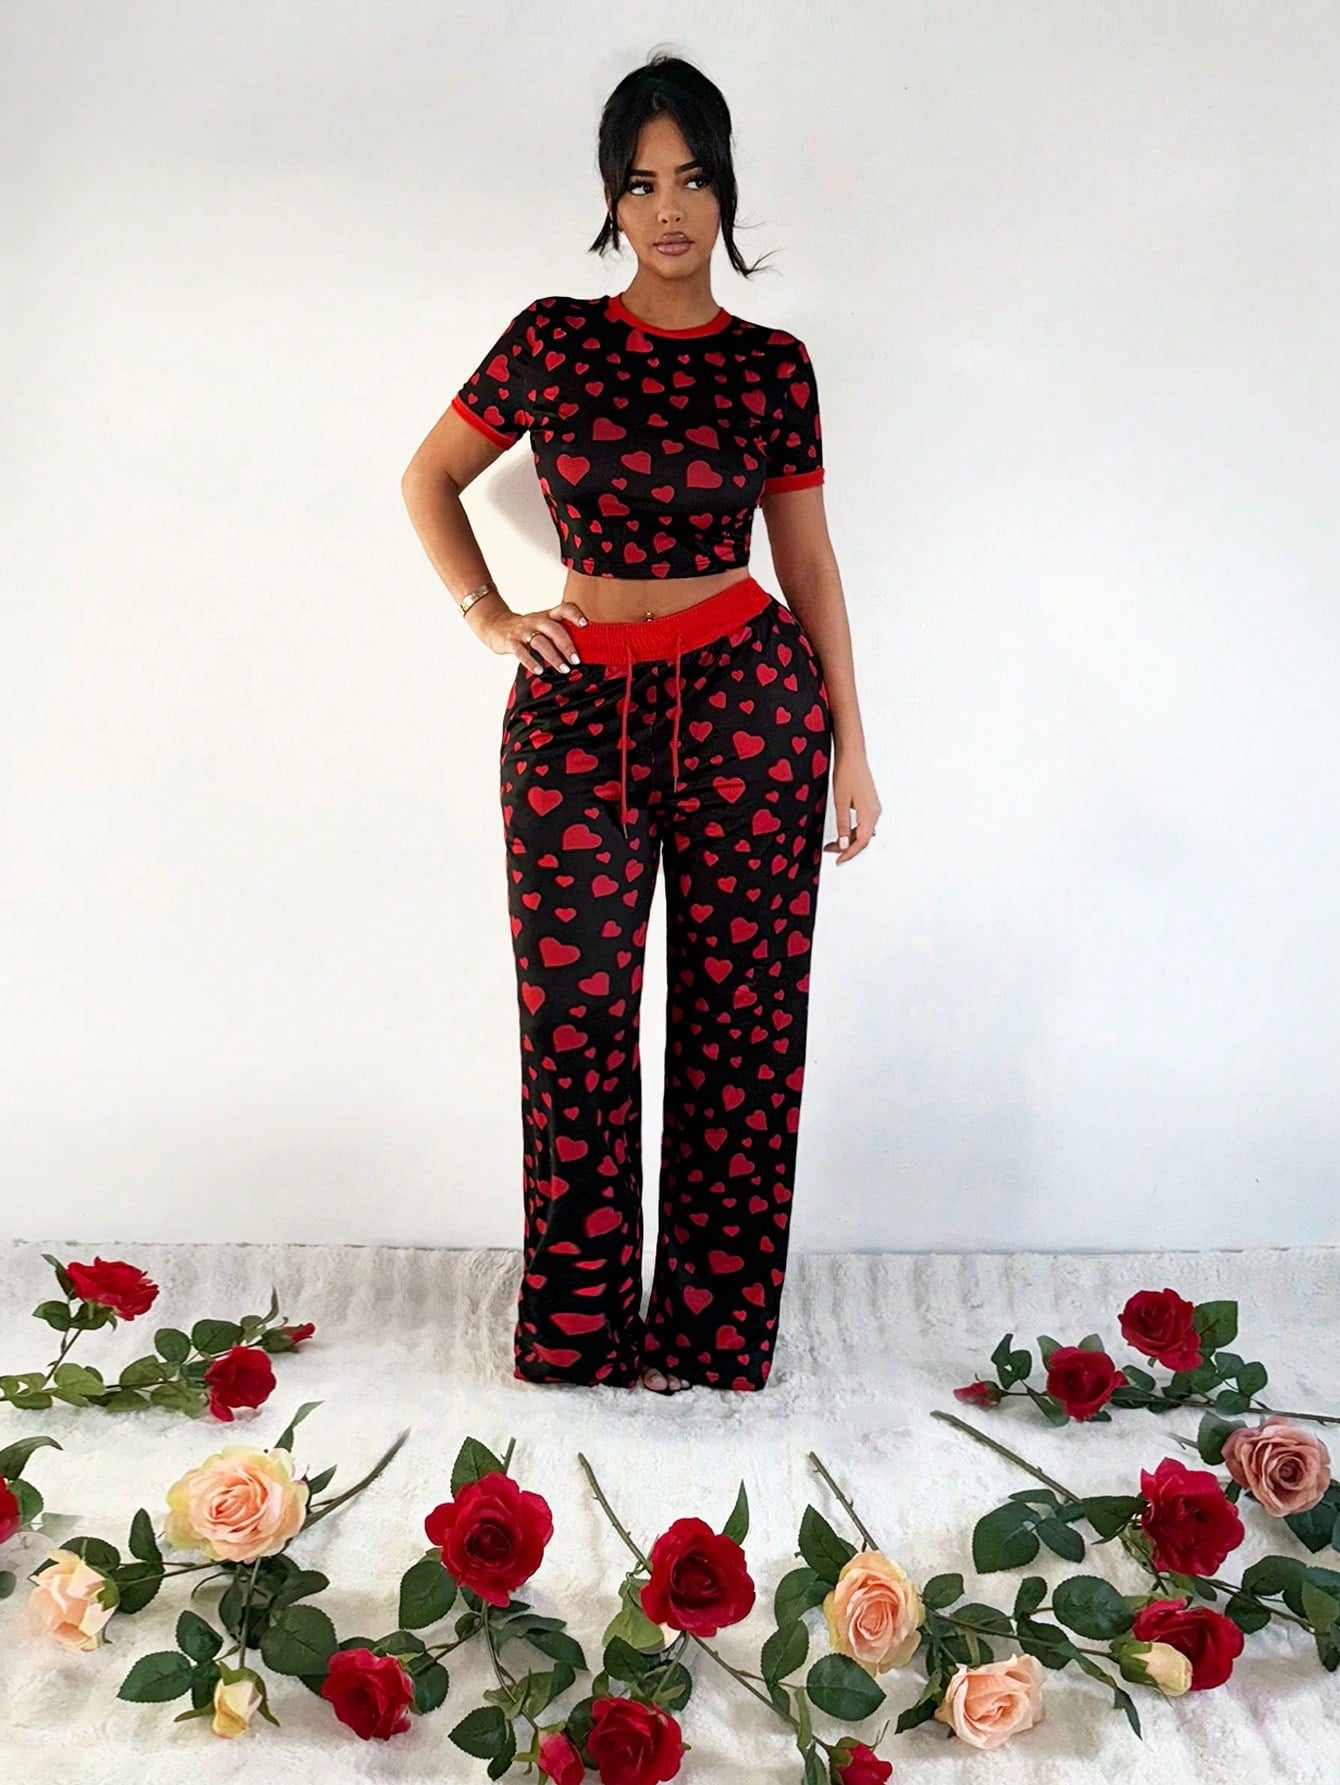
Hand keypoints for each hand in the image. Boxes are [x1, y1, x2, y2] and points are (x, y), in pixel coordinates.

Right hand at [482, 601, 589, 673]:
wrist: (496, 625)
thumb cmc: (528, 630)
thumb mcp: (544, 625)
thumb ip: (561, 632)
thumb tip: (587, 649)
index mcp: (547, 616)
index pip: (563, 609)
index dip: (574, 614)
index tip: (585, 624)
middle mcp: (536, 621)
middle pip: (554, 629)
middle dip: (567, 645)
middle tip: (576, 660)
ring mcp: (523, 630)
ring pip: (540, 642)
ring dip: (553, 656)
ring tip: (564, 669)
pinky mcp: (510, 641)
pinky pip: (520, 652)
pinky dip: (530, 662)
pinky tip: (539, 671)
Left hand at [824, 742, 879, 863]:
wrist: (852, 755)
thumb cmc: (847, 773)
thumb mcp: (840, 802)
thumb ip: (842, 825)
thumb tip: (844, 845)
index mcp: (869, 814)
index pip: (861, 842)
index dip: (849, 853)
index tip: (838, 860)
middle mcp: (875, 812)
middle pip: (863, 839)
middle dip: (847, 848)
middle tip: (830, 851)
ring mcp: (873, 807)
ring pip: (863, 831)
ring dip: (849, 839)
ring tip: (833, 842)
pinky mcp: (869, 803)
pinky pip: (863, 823)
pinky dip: (853, 830)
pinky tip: (843, 831)